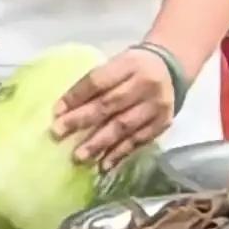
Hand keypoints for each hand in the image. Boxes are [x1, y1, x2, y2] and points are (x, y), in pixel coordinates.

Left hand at [52, 45, 175, 169]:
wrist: (172, 69)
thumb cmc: (134, 67)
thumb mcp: (117, 63)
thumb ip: (97, 82)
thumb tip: (64, 109)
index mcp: (129, 64)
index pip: (98, 81)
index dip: (76, 96)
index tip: (56, 112)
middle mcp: (145, 84)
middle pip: (109, 104)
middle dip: (81, 120)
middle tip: (58, 134)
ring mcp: (156, 105)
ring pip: (123, 126)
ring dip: (99, 143)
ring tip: (79, 156)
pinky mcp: (163, 123)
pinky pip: (138, 141)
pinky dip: (119, 153)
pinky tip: (103, 164)